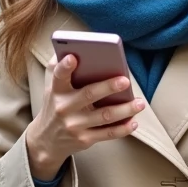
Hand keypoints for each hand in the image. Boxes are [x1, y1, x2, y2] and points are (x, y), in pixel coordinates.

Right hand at [25, 55, 144, 180]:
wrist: (47, 140)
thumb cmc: (55, 104)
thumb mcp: (51, 86)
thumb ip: (58, 66)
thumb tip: (73, 46)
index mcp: (56, 90)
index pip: (59, 76)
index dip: (65, 67)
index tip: (74, 57)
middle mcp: (64, 108)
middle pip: (88, 95)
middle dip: (107, 87)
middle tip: (126, 80)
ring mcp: (74, 125)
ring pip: (104, 116)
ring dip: (125, 110)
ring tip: (140, 103)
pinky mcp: (84, 139)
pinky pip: (107, 134)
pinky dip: (122, 129)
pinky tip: (134, 122)